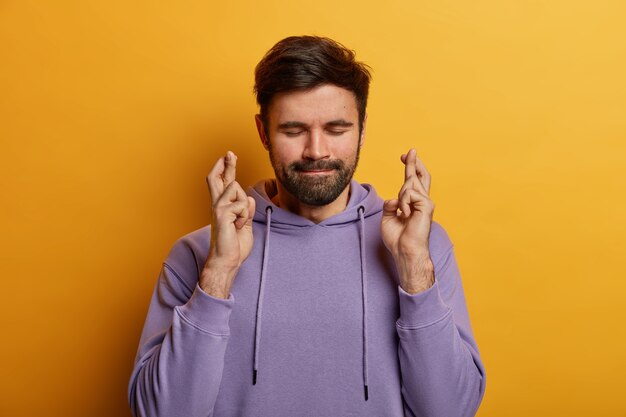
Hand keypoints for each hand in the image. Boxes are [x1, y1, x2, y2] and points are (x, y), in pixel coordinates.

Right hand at [200, 151, 255, 297]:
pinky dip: (244, 217)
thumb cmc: (235, 245)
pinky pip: (241, 205)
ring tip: (239, 223)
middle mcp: (217, 204)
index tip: (228, 157)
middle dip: (226, 165)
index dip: (225, 169)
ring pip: (237, 191)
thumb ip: (246, 210)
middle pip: (219, 178)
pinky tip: (237, 227)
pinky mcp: (221, 214)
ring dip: (244, 207)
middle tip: (230, 152)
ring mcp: (217, 208)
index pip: (223, 183)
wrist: (227, 260)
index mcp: (222, 206)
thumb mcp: (245, 223)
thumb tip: (248, 198)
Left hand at [381, 148, 434, 293]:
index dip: (410, 167)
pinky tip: (406, 213)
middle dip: (414, 162)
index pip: (413, 181)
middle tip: (410, 150)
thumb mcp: (388, 218)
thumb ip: (390, 205)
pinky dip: (404, 202)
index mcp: (413, 203)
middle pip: (419, 176)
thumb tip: (393, 198)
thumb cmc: (397, 238)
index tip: (405, 156)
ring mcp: (426, 202)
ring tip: (403, 213)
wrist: (405, 250)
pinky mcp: (427, 205)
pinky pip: (409, 193)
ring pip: (410, 184)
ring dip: (401, 197)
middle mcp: (422, 201)